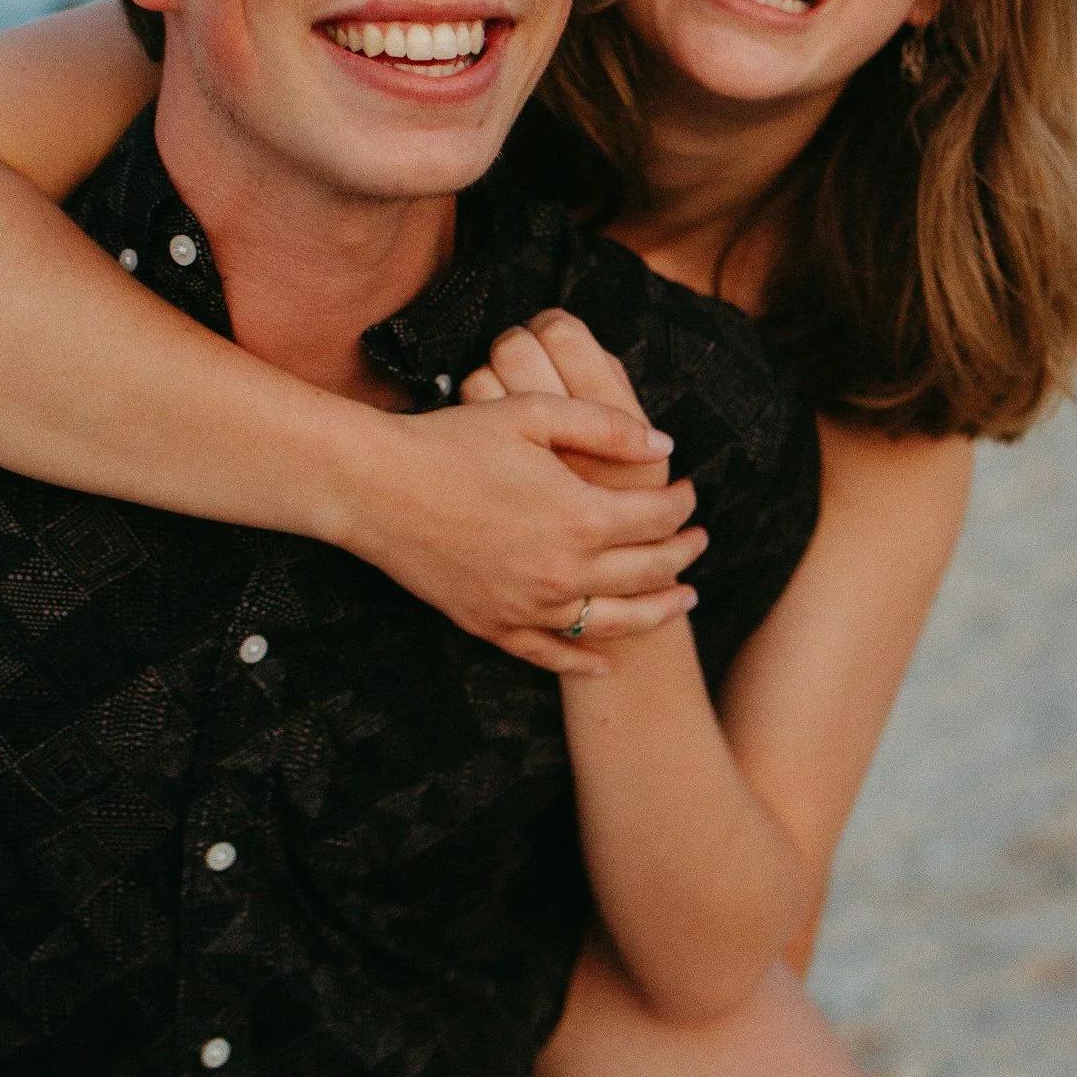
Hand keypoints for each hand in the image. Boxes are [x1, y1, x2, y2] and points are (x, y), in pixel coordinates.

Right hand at [454, 312, 707, 667]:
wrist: (377, 487)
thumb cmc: (453, 439)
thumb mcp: (534, 412)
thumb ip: (606, 424)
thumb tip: (663, 442)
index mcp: (582, 515)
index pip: (658, 516)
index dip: (681, 503)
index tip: (687, 493)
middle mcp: (565, 571)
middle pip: (648, 571)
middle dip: (682, 554)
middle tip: (698, 541)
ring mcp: (529, 605)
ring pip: (614, 621)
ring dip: (657, 612)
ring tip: (683, 600)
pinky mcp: (493, 624)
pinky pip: (551, 654)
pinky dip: (584, 662)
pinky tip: (606, 664)